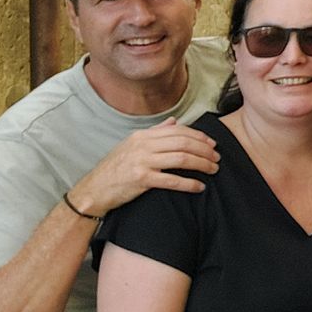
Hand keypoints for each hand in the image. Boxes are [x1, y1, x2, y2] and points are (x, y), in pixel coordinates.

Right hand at [71, 119, 219, 217]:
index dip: (199, 136)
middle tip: (217, 157)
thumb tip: (174, 121)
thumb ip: (155, 133)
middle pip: (184, 143)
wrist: (94, 189)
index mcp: (143, 136)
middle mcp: (143, 146)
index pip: (179, 131)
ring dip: (202, 164)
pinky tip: (200, 186)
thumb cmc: (115, 168)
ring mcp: (142, 162)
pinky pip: (172, 180)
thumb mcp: (132, 145)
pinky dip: (189, 183)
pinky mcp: (141, 180)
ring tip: (213, 169)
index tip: (212, 143)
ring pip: (182, 159)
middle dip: (205, 150)